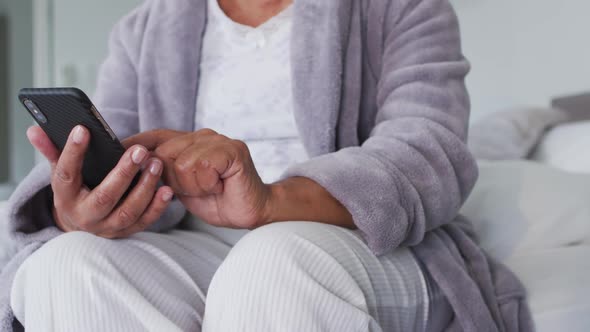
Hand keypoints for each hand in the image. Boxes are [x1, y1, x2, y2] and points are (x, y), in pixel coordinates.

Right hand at [27, 125, 173, 237]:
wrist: (81, 225)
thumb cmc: (75, 190)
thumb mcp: (61, 172)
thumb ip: (52, 150)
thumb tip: (34, 130)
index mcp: (66, 197)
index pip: (66, 174)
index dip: (72, 152)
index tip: (82, 129)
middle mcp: (85, 215)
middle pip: (105, 197)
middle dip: (123, 173)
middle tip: (140, 151)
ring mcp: (107, 227)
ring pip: (128, 211)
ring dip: (145, 187)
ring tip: (156, 163)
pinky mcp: (126, 232)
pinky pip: (144, 222)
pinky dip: (157, 207)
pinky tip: (167, 189)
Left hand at [123, 129, 270, 228]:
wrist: (250, 211)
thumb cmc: (217, 199)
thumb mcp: (182, 186)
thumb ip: (164, 173)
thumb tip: (136, 166)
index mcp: (191, 141)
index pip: (156, 136)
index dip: (136, 143)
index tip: (113, 151)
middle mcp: (204, 135)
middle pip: (165, 152)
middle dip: (171, 178)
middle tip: (194, 189)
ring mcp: (219, 140)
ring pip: (181, 162)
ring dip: (191, 184)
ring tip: (209, 188)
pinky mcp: (232, 150)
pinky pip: (201, 166)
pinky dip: (205, 183)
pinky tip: (217, 187)